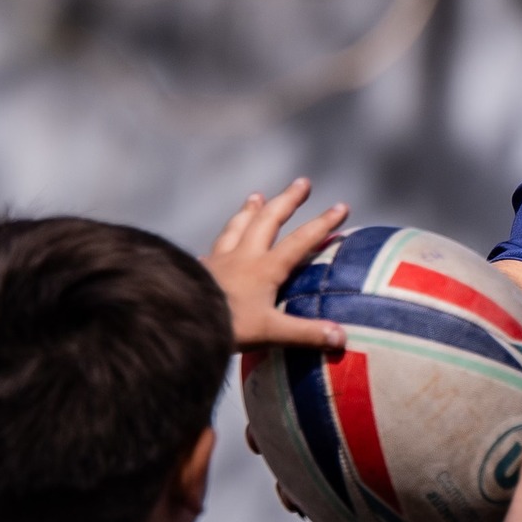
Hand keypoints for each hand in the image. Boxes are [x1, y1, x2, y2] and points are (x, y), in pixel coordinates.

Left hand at [205, 179, 348, 352]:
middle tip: (303, 182)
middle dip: (288, 200)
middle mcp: (243, 256)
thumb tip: (342, 338)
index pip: (300, 241)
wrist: (179, 321)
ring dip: (250, 210)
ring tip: (257, 196)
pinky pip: (213, 249)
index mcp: (265, 268)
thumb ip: (307, 334)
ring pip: (237, 227)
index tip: (341, 206)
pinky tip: (218, 243)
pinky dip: (220, 242)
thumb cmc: (227, 326)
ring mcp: (219, 260)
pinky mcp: (199, 269)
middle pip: (268, 220)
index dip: (323, 224)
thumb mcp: (271, 332)